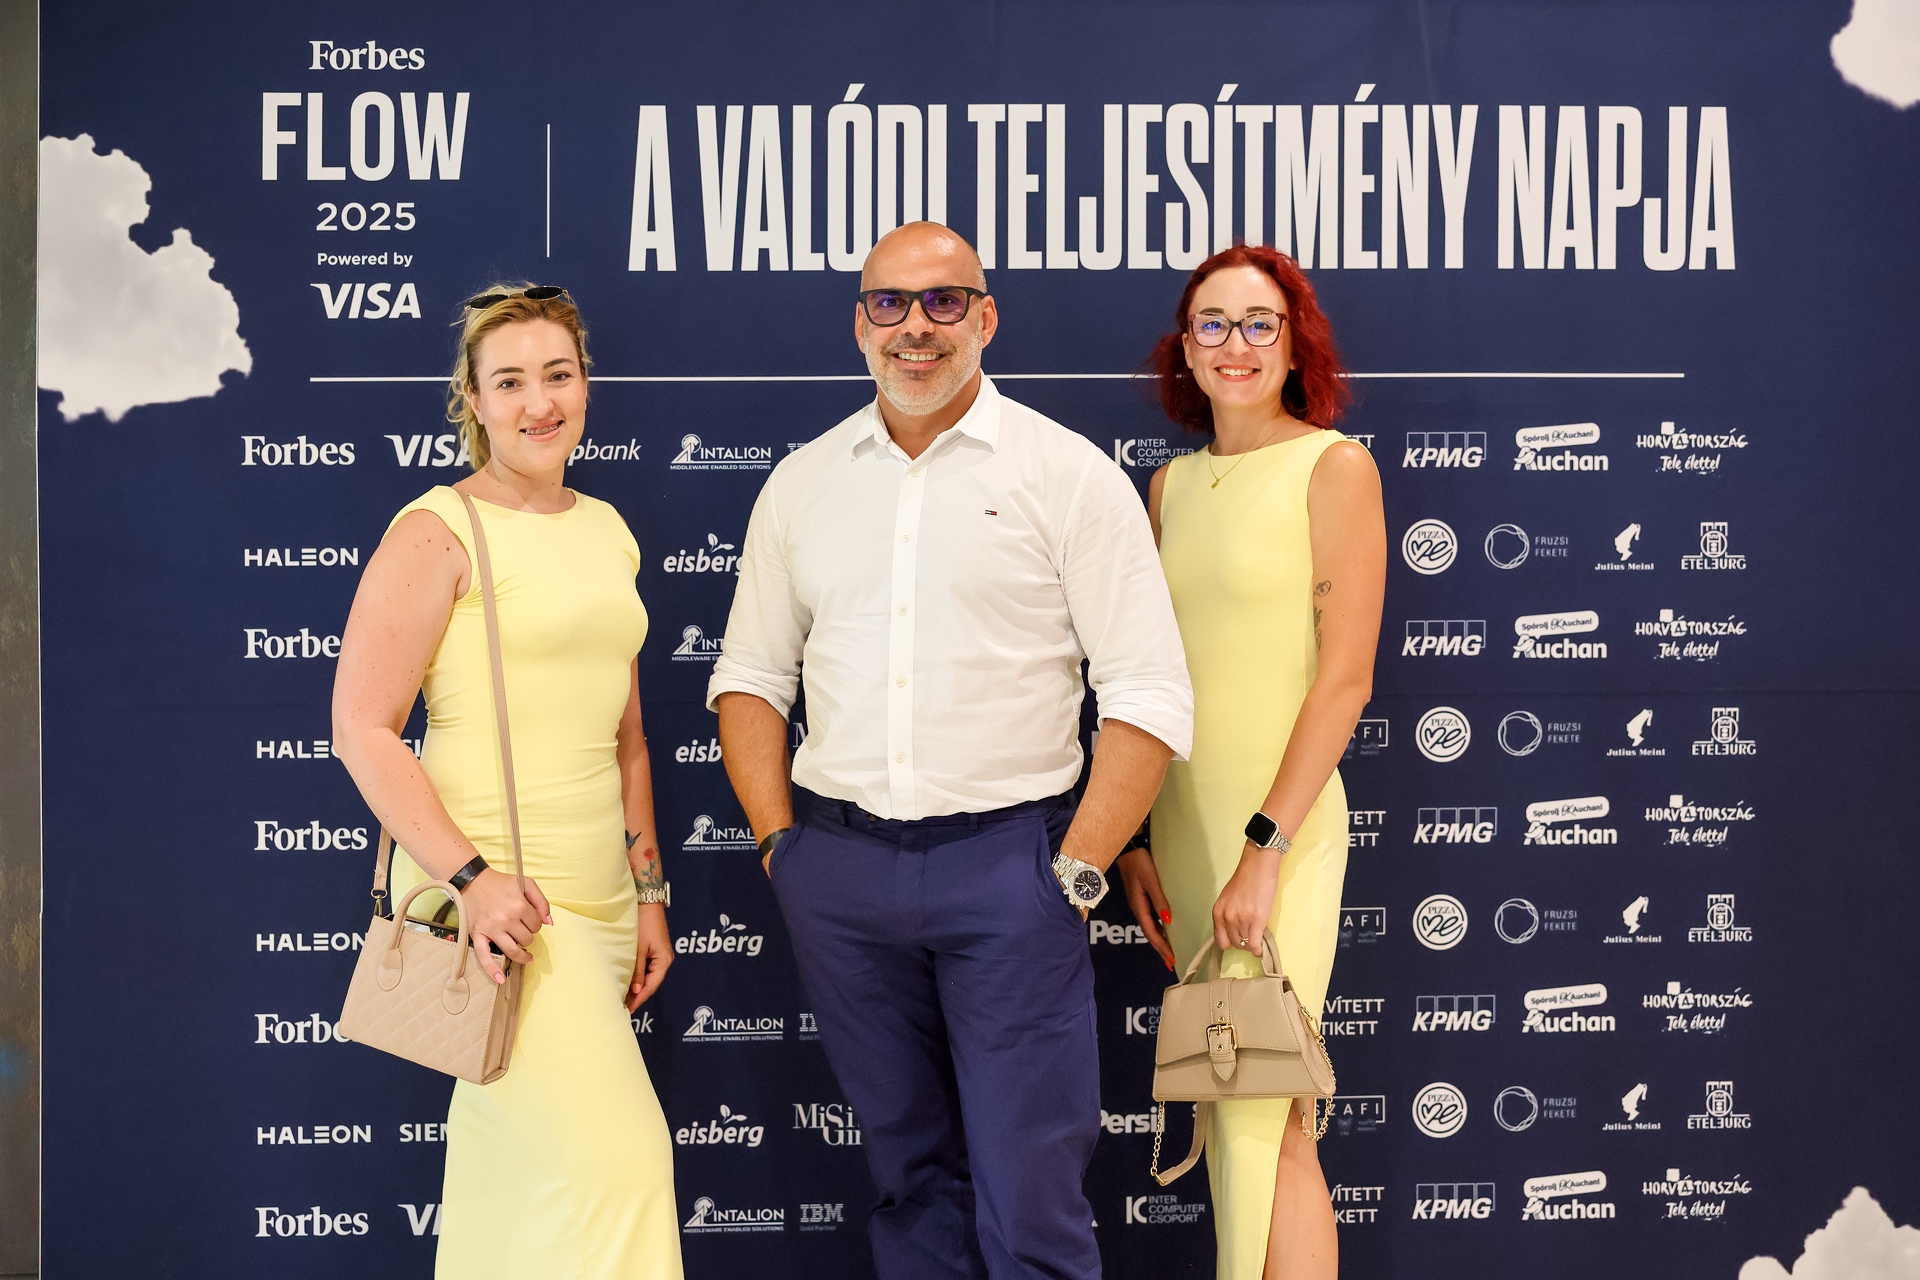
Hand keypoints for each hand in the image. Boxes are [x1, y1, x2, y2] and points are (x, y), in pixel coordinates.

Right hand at [462, 867, 552, 984]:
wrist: (473, 881)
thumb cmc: (501, 883)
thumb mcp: (526, 883)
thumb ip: (542, 902)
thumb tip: (550, 922)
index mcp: (519, 906)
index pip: (537, 925)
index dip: (535, 923)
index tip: (529, 919)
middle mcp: (506, 919)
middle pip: (527, 939)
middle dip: (527, 936)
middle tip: (521, 929)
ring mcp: (491, 929)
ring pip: (513, 951)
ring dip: (521, 954)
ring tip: (526, 956)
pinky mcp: (477, 935)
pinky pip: (484, 957)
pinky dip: (492, 970)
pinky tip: (501, 980)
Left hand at [625, 903, 672, 1011]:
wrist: (647, 902)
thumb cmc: (643, 924)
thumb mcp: (638, 949)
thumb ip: (637, 971)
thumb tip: (636, 992)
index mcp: (664, 961)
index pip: (651, 987)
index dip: (639, 999)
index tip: (628, 1011)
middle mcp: (665, 960)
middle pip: (652, 983)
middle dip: (638, 996)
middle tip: (623, 1008)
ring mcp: (660, 955)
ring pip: (649, 977)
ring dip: (638, 987)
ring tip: (624, 998)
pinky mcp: (655, 950)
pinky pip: (648, 968)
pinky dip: (639, 977)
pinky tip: (629, 982)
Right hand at [1116, 848, 1175, 970]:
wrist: (1128, 849)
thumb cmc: (1139, 862)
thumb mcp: (1150, 880)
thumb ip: (1159, 899)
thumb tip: (1167, 920)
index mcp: (1139, 906)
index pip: (1151, 932)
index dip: (1161, 946)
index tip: (1171, 958)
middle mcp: (1137, 908)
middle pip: (1149, 933)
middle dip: (1159, 948)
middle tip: (1170, 962)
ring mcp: (1137, 903)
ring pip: (1149, 927)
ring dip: (1158, 940)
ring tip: (1167, 952)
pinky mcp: (1139, 898)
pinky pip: (1149, 919)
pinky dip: (1156, 929)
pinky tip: (1163, 931)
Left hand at [1212, 842, 1279, 957]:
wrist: (1258, 867)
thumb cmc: (1245, 880)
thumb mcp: (1227, 899)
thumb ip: (1227, 915)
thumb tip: (1234, 931)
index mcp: (1218, 912)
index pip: (1220, 940)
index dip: (1229, 943)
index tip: (1237, 941)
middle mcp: (1227, 918)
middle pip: (1234, 943)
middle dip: (1242, 943)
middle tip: (1250, 937)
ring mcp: (1241, 920)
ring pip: (1245, 944)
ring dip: (1251, 944)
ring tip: (1257, 938)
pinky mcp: (1257, 921)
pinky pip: (1254, 944)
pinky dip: (1258, 950)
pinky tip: (1260, 950)